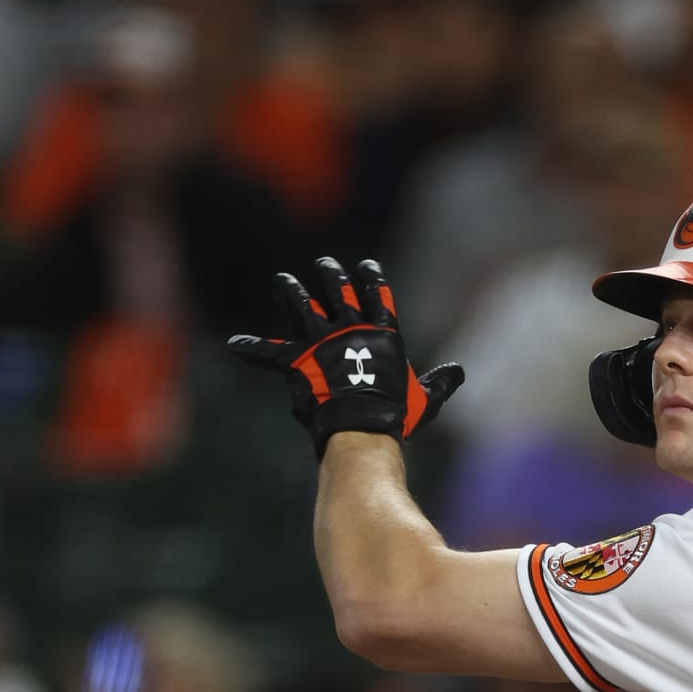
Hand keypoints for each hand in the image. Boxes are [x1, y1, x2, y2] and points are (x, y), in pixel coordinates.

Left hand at [228, 256, 462, 457]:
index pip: (378, 295)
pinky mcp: (298, 360)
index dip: (371, 278)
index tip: (366, 265)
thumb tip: (458, 372)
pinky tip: (234, 344)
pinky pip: (270, 352)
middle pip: (338, 291)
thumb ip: (439, 383)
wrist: (362, 427)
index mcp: (382, 334)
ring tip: (283, 282)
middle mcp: (350, 328)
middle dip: (330, 274)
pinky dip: (252, 349)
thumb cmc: (396, 415)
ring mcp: (322, 340)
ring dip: (291, 292)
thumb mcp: (425, 399)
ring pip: (302, 306)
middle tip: (324, 264)